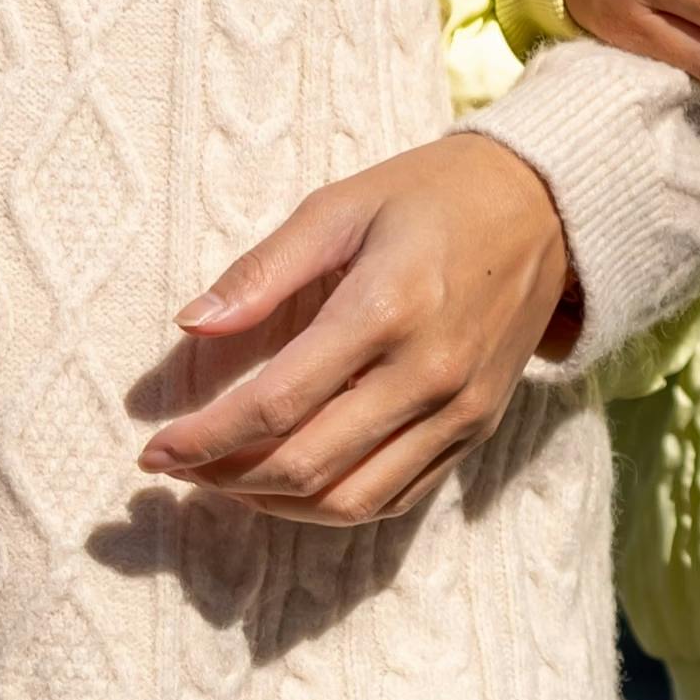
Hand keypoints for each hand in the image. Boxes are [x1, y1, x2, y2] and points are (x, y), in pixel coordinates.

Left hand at [137, 134, 579, 528]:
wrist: (546, 208)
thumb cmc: (430, 195)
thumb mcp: (339, 206)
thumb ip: (263, 270)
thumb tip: (190, 323)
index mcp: (384, 310)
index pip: (275, 404)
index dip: (204, 438)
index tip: (153, 450)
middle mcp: (425, 375)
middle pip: (306, 465)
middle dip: (225, 478)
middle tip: (176, 468)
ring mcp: (458, 412)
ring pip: (350, 499)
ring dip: (274, 505)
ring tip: (224, 480)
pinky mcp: (476, 430)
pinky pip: (397, 496)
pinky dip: (334, 505)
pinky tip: (289, 485)